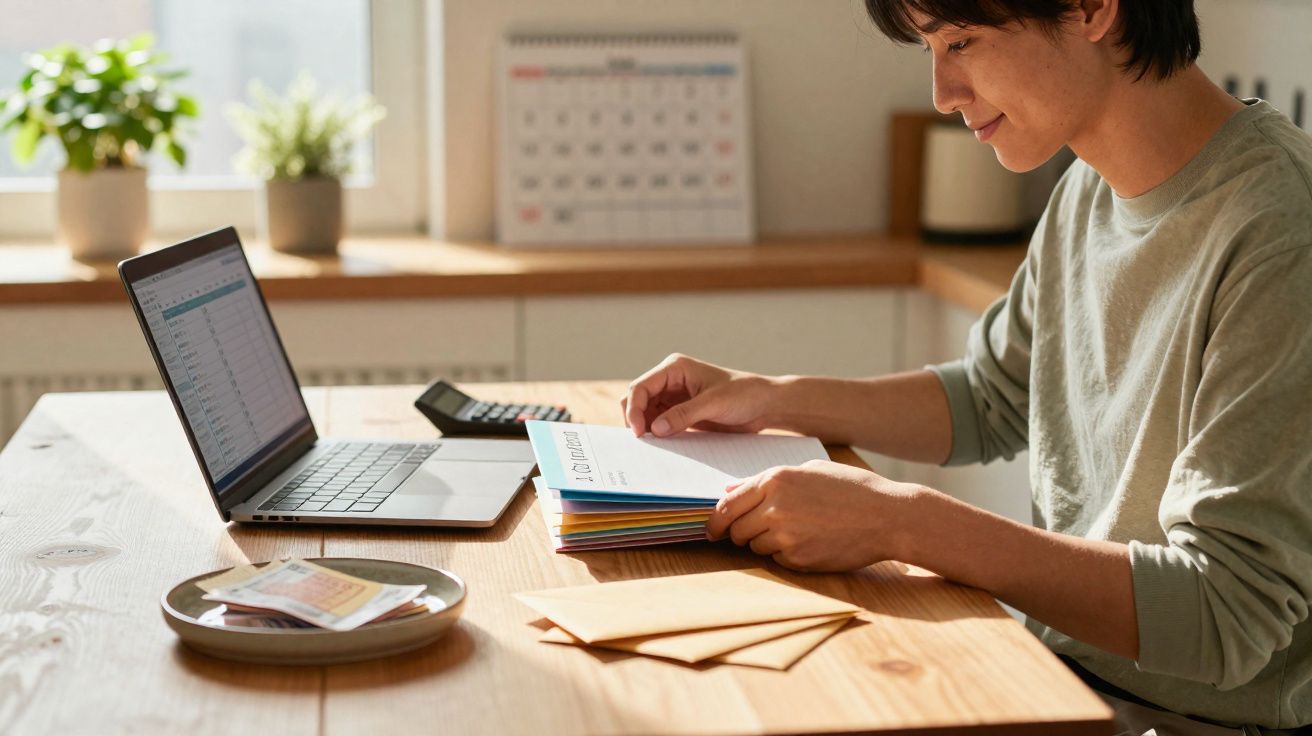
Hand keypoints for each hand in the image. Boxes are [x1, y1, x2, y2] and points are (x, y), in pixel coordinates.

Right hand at [621, 353, 779, 436]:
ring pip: (646, 413)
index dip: (634, 409)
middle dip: (636, 418)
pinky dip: (656, 434)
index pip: (641, 387)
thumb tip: (655, 429)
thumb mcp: (714, 404)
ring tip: (651, 446)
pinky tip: (661, 445)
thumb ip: (683, 415)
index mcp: (675, 368)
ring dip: (645, 428)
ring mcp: (674, 397)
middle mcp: (670, 381)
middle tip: (643, 442)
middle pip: (638, 399)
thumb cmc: (744, 394)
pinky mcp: (680, 413)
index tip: (639, 432)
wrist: (764, 405)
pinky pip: (659, 423)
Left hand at [705, 459, 923, 571]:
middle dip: (740, 533)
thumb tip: (730, 491)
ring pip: (754, 546)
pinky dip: (785, 554)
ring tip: (795, 531)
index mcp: (775, 480)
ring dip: (764, 543)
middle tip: (755, 532)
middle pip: (736, 530)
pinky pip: (776, 560)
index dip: (715, 521)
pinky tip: (809, 542)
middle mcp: (775, 507)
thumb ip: (765, 480)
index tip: (713, 530)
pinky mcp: (798, 559)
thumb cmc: (851, 489)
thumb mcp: (809, 471)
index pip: (727, 506)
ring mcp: (785, 536)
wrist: (887, 517)